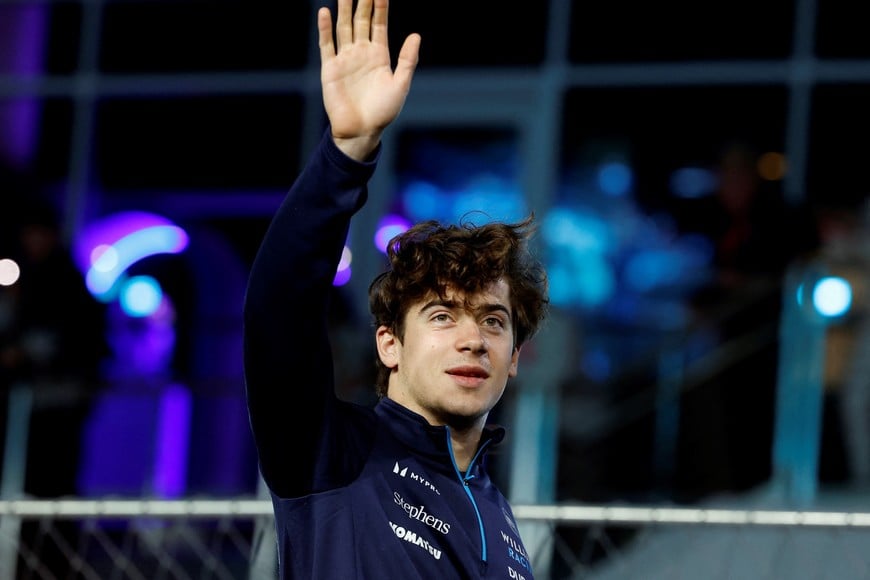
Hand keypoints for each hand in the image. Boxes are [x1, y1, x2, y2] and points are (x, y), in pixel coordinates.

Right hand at [318, 0, 420, 160]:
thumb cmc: (383, 112)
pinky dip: (325, 29)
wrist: (361, 131)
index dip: (380, 7)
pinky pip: (327, 45)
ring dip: (344, 9)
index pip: (378, 24)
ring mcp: (345, 59)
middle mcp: (361, 53)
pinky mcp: (330, 69)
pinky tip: (324, 12)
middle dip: (362, 2)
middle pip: (361, 21)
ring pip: (344, 27)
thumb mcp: (400, 85)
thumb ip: (407, 60)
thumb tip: (416, 35)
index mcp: (379, 55)